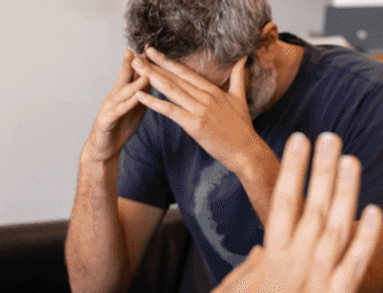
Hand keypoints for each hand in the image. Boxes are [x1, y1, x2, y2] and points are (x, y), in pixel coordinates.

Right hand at [83, 50, 150, 163]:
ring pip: (122, 94)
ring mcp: (108, 108)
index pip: (130, 75)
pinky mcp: (106, 121)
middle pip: (123, 79)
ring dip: (134, 83)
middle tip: (138, 51)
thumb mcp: (135, 110)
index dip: (137, 63)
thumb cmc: (120, 128)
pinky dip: (127, 104)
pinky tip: (136, 98)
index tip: (146, 50)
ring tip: (145, 73)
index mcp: (121, 94)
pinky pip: (119, 111)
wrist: (104, 149)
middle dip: (130, 64)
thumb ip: (142, 96)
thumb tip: (152, 82)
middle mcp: (113, 98)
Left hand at [132, 47, 267, 174]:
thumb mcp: (240, 97)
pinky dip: (154, 103)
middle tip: (136, 54)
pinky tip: (139, 95)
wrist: (247, 151)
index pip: (185, 72)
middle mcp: (205, 96)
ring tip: (136, 67)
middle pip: (175, 77)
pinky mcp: (195, 124)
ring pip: (171, 90)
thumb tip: (242, 58)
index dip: (167, 61)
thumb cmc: (243, 128)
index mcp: (213, 90)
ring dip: (151, 77)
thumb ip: (238, 77)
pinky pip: (170, 111)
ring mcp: (199, 109)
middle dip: (154, 65)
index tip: (153, 52)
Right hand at [202, 132, 382, 292]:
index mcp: (269, 259)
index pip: (282, 203)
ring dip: (345, 191)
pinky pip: (354, 265)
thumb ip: (242, 272)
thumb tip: (258, 252)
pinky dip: (365, 238)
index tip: (300, 142)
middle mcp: (295, 262)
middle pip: (313, 206)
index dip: (294, 169)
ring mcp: (317, 280)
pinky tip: (375, 213)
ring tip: (352, 160)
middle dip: (323, 169)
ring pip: (335, 227)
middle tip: (332, 136)